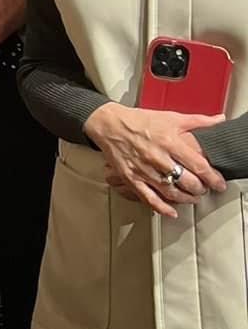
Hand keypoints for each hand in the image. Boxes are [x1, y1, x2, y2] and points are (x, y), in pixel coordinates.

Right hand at [87, 102, 225, 217]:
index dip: (212, 177)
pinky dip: (162, 208)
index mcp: (169, 142)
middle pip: (186, 181)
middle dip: (199, 189)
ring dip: (185, 198)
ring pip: (170, 192)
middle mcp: (158, 158)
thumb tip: (219, 120)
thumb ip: (198, 121)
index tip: (219, 183)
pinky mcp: (131, 179)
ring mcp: (144, 170)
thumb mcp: (171, 117)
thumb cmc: (140, 121)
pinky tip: (172, 212)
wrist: (110, 125)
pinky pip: (149, 198)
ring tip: (193, 198)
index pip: (198, 165)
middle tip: (204, 190)